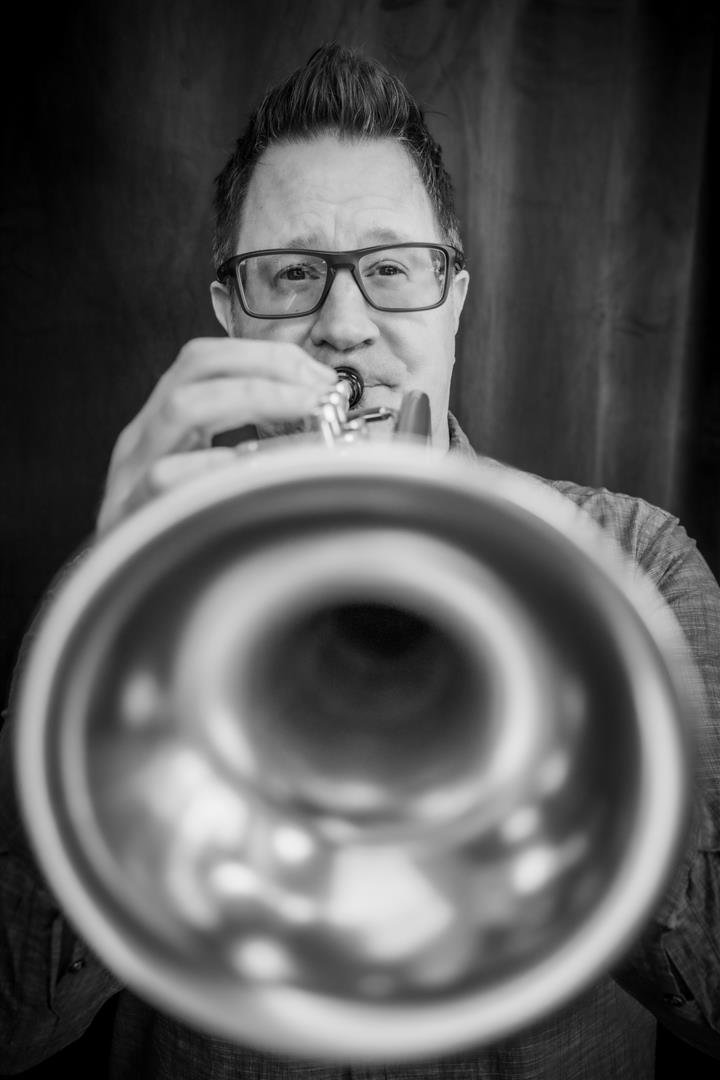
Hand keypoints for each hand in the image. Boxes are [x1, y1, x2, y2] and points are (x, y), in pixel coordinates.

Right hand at [96, 338, 335, 534]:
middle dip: (266, 366)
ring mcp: (133, 472)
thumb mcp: (209, 479)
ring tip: (304, 409)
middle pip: (196, 365)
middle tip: (320, 391)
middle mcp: (147, 437)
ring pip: (180, 407)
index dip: (268, 357)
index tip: (321, 378)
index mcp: (166, 425)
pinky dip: (208, 465)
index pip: (211, 360)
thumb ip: (250, 448)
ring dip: (253, 396)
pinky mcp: (132, 513)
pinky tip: (246, 466)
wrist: (121, 591)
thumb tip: (322, 426)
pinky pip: (164, 478)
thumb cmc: (178, 534)